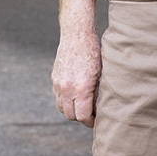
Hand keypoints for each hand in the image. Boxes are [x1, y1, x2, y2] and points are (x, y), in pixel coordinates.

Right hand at [52, 0, 101, 126]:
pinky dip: (65, 101)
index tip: (96, 120)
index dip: (90, 121)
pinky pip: (57, 98)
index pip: (82, 116)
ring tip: (83, 106)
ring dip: (71, 110)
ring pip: (62, 108)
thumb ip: (99, 91)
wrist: (76, 34)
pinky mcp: (54, 78)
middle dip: (81, 117)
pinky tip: (74, 96)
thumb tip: (102, 107)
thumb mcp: (102, 71)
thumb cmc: (94, 50)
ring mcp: (58, 83)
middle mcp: (67, 88)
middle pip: (71, 115)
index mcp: (81, 87)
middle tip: (91, 115)